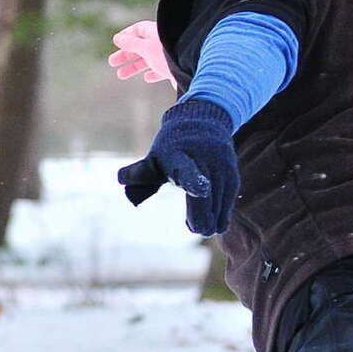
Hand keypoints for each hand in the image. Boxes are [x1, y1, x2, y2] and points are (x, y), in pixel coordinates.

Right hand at [107, 19, 172, 84]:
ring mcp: (168, 56)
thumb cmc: (169, 54)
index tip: (116, 42)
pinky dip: (152, 73)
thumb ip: (131, 44)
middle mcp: (162, 43)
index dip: (126, 36)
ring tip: (120, 75)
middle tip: (111, 62)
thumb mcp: (145, 47)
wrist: (194, 67)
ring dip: (134, 67)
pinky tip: (147, 78)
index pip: (138, 30)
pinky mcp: (175, 68)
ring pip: (148, 60)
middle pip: (140, 46)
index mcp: (156, 33)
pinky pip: (161, 70)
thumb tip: (117, 38)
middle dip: (125, 54)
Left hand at [116, 98, 239, 235]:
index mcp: (178, 154)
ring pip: (219, 198)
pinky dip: (222, 213)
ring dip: (212, 217)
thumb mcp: (154, 157)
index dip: (194, 180)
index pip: (187, 168)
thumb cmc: (172, 147)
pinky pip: (229, 197)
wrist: (202, 122)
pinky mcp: (232, 172)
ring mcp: (220, 164)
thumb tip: (120, 179)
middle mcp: (204, 157)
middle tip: (198, 229)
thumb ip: (139, 172)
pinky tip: (216, 225)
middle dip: (202, 213)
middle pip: (206, 192)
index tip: (202, 191)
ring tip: (203, 228)